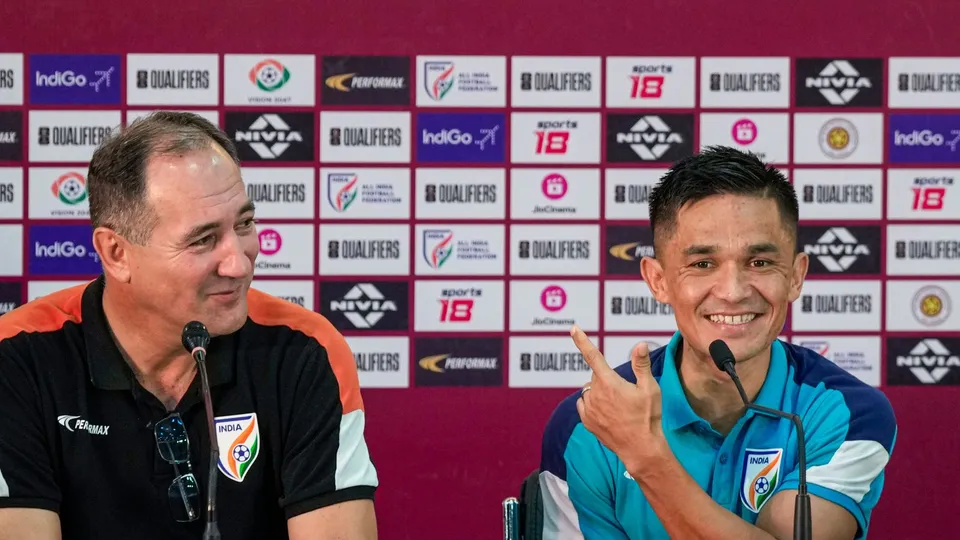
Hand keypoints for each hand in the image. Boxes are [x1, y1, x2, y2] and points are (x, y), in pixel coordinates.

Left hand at [572, 325, 665, 472]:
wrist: (641, 449)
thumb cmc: (649, 417)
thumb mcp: (650, 389)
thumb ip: (641, 365)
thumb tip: (639, 344)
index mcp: (610, 383)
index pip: (593, 356)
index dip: (582, 341)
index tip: (574, 328)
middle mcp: (595, 394)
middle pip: (596, 376)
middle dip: (607, 378)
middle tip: (625, 392)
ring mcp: (589, 409)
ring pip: (590, 390)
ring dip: (599, 391)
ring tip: (618, 405)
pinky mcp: (587, 422)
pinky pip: (584, 404)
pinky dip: (591, 404)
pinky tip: (607, 413)